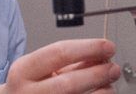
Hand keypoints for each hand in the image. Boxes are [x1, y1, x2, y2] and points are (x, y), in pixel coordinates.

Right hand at [0, 39, 119, 93]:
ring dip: (101, 92)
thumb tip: (101, 56)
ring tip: (109, 85)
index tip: (107, 46)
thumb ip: (70, 62)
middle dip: (97, 74)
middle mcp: (27, 93)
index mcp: (23, 71)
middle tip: (113, 68)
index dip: (88, 48)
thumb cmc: (29, 85)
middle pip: (70, 83)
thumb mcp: (41, 67)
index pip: (59, 53)